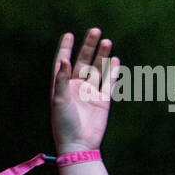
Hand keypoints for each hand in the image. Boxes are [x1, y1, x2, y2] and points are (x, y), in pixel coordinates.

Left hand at [51, 29, 117, 153]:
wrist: (78, 144)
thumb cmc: (63, 124)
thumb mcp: (58, 100)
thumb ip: (61, 80)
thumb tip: (64, 60)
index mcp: (62, 86)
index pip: (64, 62)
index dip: (66, 48)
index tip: (69, 34)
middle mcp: (76, 87)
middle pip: (83, 61)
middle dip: (88, 46)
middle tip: (95, 30)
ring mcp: (90, 92)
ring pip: (97, 68)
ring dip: (102, 55)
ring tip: (107, 40)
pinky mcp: (103, 100)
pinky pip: (109, 82)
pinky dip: (112, 71)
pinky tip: (115, 59)